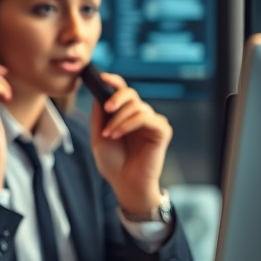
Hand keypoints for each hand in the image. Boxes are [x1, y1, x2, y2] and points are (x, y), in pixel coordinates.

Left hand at [89, 72, 172, 216]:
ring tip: (109, 134)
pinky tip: (118, 134)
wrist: (124, 183)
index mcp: (125, 114)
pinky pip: (145, 117)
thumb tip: (98, 92)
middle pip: (130, 93)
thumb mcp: (98, 136)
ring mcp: (151, 122)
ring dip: (119, 119)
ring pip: (136, 106)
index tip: (103, 77)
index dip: (114, 81)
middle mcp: (139, 115)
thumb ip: (99, 115)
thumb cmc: (112, 163)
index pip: (122, 91)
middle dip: (116, 98)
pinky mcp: (161, 130)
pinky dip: (129, 123)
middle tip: (107, 109)